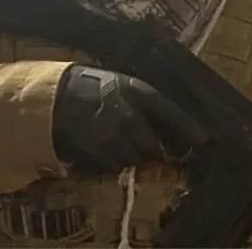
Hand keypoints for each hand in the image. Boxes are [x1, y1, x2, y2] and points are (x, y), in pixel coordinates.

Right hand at [52, 64, 207, 173]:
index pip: (171, 113)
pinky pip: (113, 167)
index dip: (188, 128)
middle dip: (151, 150)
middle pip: (154, 148)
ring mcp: (115, 139)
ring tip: (114, 143)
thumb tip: (163, 126)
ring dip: (130, 156)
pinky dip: (110, 162)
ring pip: (134, 159)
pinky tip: (99, 148)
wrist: (49, 97)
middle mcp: (131, 117)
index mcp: (137, 93)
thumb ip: (142, 102)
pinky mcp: (99, 156)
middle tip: (144, 147)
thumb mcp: (118, 84)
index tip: (202, 140)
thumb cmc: (86, 86)